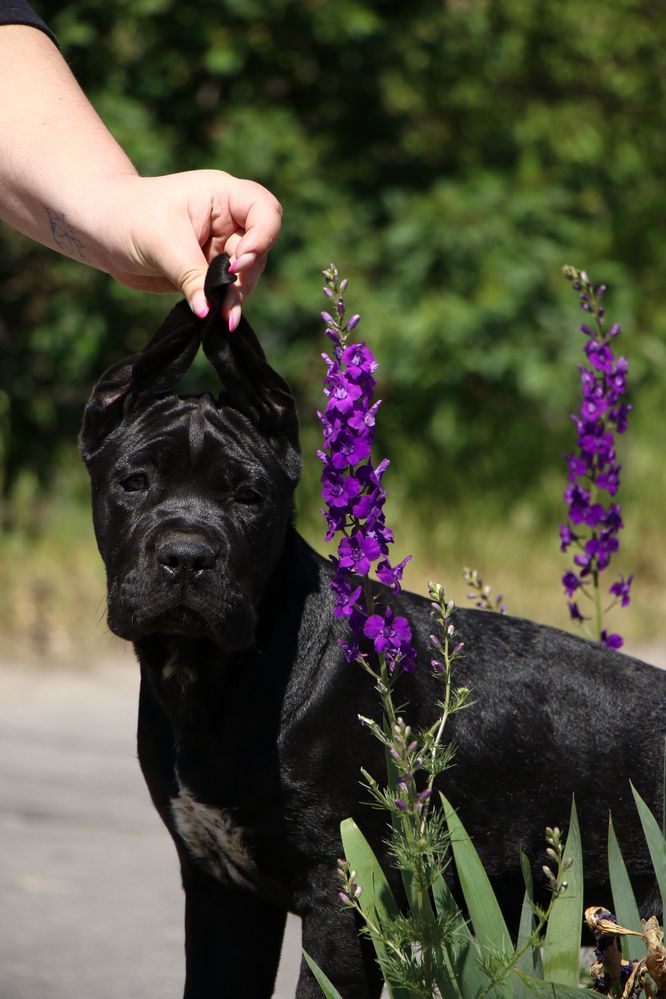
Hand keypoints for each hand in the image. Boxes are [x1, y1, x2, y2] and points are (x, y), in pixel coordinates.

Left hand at [95, 170, 282, 328]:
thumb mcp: (162, 244)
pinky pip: (227, 291)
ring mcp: (220, 248)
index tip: (238, 263)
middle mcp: (228, 221)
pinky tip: (219, 322)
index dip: (262, 237)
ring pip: (246, 276)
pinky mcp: (209, 273)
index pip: (264, 211)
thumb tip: (209, 312)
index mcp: (222, 195)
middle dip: (245, 276)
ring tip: (223, 320)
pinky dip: (224, 306)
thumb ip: (192, 276)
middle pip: (259, 249)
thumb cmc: (128, 219)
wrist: (101, 232)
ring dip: (236, 297)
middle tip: (227, 301)